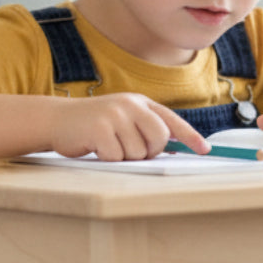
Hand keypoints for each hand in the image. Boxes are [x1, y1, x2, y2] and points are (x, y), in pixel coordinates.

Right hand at [49, 93, 210, 160]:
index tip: (205, 150)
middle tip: (130, 149)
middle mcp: (130, 105)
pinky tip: (97, 148)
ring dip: (125, 157)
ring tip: (109, 145)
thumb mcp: (123, 120)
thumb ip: (146, 129)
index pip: (172, 120)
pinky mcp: (99, 129)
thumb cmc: (95, 126)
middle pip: (159, 138)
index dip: (191, 136)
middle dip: (149, 151)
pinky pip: (117, 157)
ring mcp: (115, 115)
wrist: (57, 119)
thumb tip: (173, 151)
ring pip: (138, 152)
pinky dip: (108, 159)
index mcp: (140, 103)